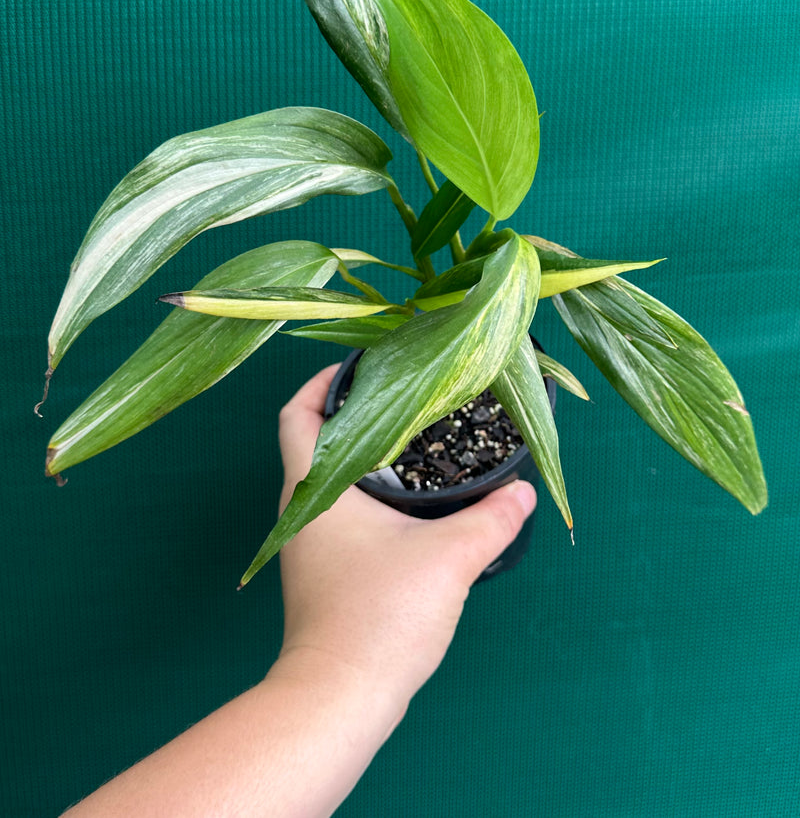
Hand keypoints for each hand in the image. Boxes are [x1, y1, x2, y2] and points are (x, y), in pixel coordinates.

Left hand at [277, 364, 536, 715]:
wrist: (340, 698)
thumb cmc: (379, 616)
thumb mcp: (448, 558)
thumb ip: (491, 519)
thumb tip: (524, 494)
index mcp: (315, 489)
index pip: (296, 412)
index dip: (321, 381)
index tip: (362, 365)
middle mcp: (302, 509)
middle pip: (316, 439)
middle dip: (358, 413)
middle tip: (408, 398)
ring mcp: (310, 543)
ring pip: (332, 478)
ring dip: (368, 456)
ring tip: (418, 443)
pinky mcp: (325, 571)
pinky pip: (344, 511)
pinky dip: (372, 493)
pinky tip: (415, 504)